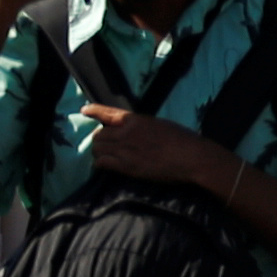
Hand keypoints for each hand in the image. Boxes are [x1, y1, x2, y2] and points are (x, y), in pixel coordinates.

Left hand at [78, 108, 231, 198]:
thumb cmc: (184, 140)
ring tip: (105, 155)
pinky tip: (106, 165)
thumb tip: (132, 130)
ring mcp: (125, 149)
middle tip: (104, 145)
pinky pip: (102, 162)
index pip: (108, 113)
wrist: (192, 157)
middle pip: (98, 135)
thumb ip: (142, 127)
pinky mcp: (126, 166)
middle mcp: (126, 133)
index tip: (84, 110)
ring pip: (97, 149)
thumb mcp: (161, 125)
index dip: (94, 111)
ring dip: (98, 152)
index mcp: (136, 120)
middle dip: (99, 139)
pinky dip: (100, 163)